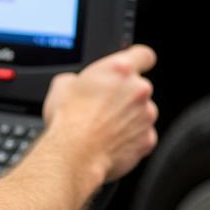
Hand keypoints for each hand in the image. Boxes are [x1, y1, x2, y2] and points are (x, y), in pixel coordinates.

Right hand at [42, 44, 158, 184]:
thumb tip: (77, 84)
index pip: (144, 55)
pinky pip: (142, 135)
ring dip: (128, 117)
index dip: (137, 61)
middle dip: (124, 95)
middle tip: (102, 106)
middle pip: (139, 87)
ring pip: (142, 112)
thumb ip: (78, 78)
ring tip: (103, 127)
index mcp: (119, 70)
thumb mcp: (61, 85)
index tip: (131, 68)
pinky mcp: (148, 139)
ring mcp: (146, 116)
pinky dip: (130, 138)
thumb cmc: (67, 119)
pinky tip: (110, 141)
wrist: (74, 154)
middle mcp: (138, 90)